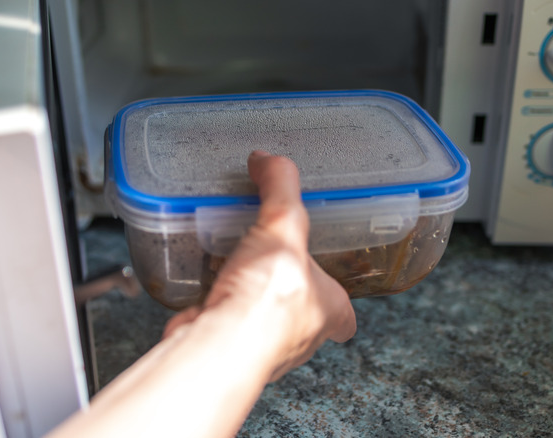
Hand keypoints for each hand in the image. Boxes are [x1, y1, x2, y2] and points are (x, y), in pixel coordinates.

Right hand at [164, 150, 356, 380]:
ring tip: (237, 264)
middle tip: (275, 259)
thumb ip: (280, 186)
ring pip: (263, 321)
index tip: (330, 280)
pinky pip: (226, 323)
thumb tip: (268, 160)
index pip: (345, 313)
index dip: (338, 296)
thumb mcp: (282, 224)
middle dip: (290, 290)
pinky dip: (217, 306)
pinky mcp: (228, 348)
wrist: (218, 344)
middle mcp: (300, 336)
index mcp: (328, 310)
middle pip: (303, 314)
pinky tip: (206, 284)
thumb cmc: (265, 301)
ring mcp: (263, 347)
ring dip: (252, 298)